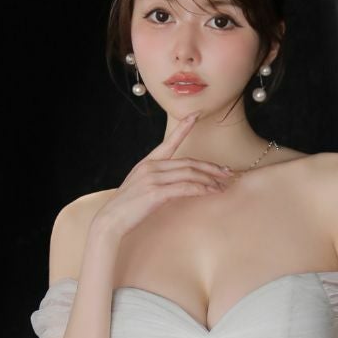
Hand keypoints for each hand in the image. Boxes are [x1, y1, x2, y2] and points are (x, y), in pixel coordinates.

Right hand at [92, 113, 234, 241]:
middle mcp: (151, 167)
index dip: (183, 128)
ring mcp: (153, 178)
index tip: (196, 115)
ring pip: (189, 173)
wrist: (110, 221)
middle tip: (227, 172)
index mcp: (147, 163)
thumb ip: (157, 183)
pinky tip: (211, 192)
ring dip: (209, 179)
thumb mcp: (141, 190)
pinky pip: (185, 187)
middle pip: (188, 162)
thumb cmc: (126, 209)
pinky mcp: (156, 192)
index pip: (169, 142)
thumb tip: (175, 187)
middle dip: (210, 167)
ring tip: (223, 185)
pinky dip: (200, 188)